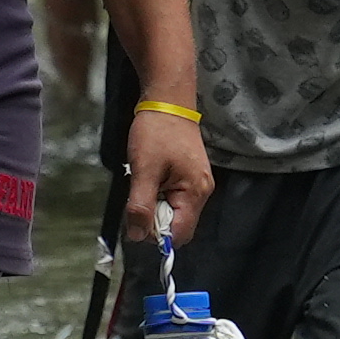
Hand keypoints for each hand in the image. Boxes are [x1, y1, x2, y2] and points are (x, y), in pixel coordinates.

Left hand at [125, 101, 214, 251]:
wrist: (167, 101)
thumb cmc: (156, 132)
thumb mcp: (143, 170)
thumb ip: (141, 206)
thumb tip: (137, 237)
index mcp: (195, 192)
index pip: (180, 234)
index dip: (157, 235)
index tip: (138, 219)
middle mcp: (202, 192)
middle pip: (178, 225)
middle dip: (155, 220)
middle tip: (139, 196)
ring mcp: (197, 184)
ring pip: (174, 212)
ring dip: (155, 206)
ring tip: (145, 183)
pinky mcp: (190, 177)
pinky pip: (174, 198)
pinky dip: (159, 195)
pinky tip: (151, 178)